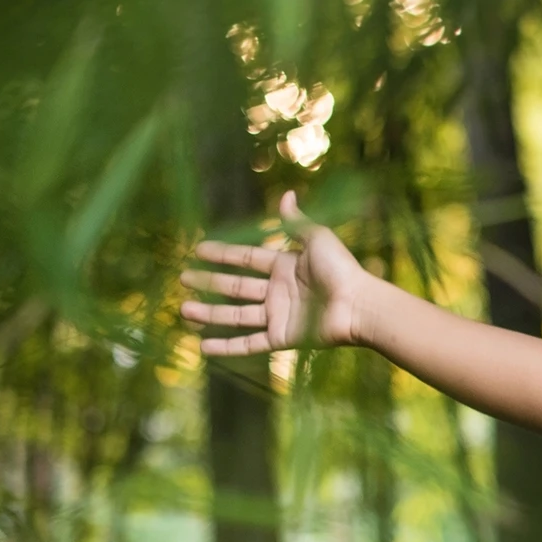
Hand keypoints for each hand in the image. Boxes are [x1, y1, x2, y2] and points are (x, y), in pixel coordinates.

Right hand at [179, 191, 370, 355]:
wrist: (359, 306)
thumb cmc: (342, 270)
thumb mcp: (318, 239)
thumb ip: (297, 222)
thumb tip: (287, 194)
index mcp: (285, 266)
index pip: (246, 259)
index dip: (223, 254)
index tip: (198, 250)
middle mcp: (278, 291)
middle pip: (236, 287)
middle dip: (209, 283)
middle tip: (183, 279)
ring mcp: (279, 316)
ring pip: (236, 315)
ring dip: (210, 314)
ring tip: (184, 310)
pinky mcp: (282, 338)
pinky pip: (250, 343)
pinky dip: (227, 347)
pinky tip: (204, 347)